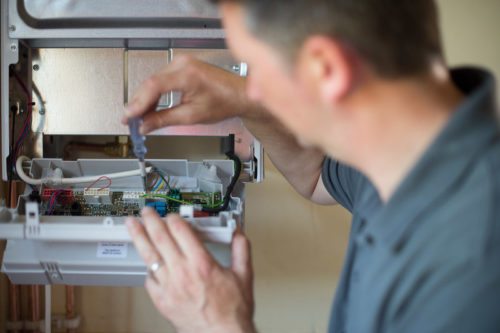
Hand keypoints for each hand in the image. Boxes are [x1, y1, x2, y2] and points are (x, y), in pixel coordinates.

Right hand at [123, 56, 250, 133]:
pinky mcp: (182, 66)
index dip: (138, 103)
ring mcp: (182, 63)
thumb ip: (164, 119)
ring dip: (145, 99)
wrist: (238, 95)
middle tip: (130, 120)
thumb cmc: (224, 102)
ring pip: (154, 81)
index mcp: (186, 74)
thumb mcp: (192, 116)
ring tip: (138, 116)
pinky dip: (154, 93)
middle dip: (138, 103)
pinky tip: (150, 106)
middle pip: (150, 83)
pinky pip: (161, 79)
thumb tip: (145, 125)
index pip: (153, 86)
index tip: (129, 116)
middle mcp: (182, 64)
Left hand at [126, 207, 255, 332]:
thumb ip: (241, 251)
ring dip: (139, 238)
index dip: (174, 219)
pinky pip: (149, 280)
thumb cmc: (232, 311)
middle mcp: (183, 272)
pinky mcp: (162, 301)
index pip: (181, 231)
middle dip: (151, 221)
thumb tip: (238, 235)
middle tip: (146, 212)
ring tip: (132, 226)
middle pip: (161, 239)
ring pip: (149, 256)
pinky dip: (147, 269)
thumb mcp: (244, 276)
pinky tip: (147, 262)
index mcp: (202, 263)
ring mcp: (170, 287)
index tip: (172, 215)